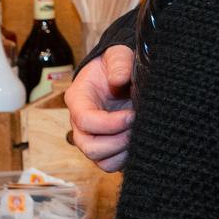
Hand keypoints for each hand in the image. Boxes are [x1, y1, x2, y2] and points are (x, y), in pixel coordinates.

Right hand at [64, 46, 134, 171]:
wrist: (120, 73)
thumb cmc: (116, 64)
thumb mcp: (118, 54)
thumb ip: (119, 63)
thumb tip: (119, 80)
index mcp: (78, 99)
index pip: (85, 120)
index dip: (110, 123)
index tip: (132, 115)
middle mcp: (81, 123)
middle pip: (89, 147)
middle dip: (117, 142)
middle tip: (137, 128)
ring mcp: (92, 137)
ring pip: (101, 161)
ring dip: (122, 152)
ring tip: (138, 135)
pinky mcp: (106, 147)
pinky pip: (112, 164)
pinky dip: (126, 159)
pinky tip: (139, 142)